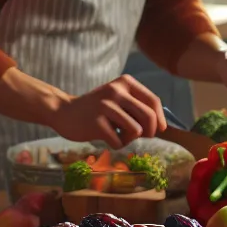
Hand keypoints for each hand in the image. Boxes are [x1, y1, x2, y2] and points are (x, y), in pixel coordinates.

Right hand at [47, 75, 164, 148]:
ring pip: (136, 131)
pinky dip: (116, 144)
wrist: (64, 112)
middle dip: (150, 132)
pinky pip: (119, 142)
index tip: (159, 130)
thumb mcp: (118, 98)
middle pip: (148, 117)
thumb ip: (138, 106)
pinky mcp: (96, 123)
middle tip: (140, 136)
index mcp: (125, 82)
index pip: (153, 101)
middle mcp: (116, 91)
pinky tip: (106, 137)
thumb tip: (162, 126)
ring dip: (130, 138)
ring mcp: (106, 106)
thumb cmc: (97, 109)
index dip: (160, 119)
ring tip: (119, 134)